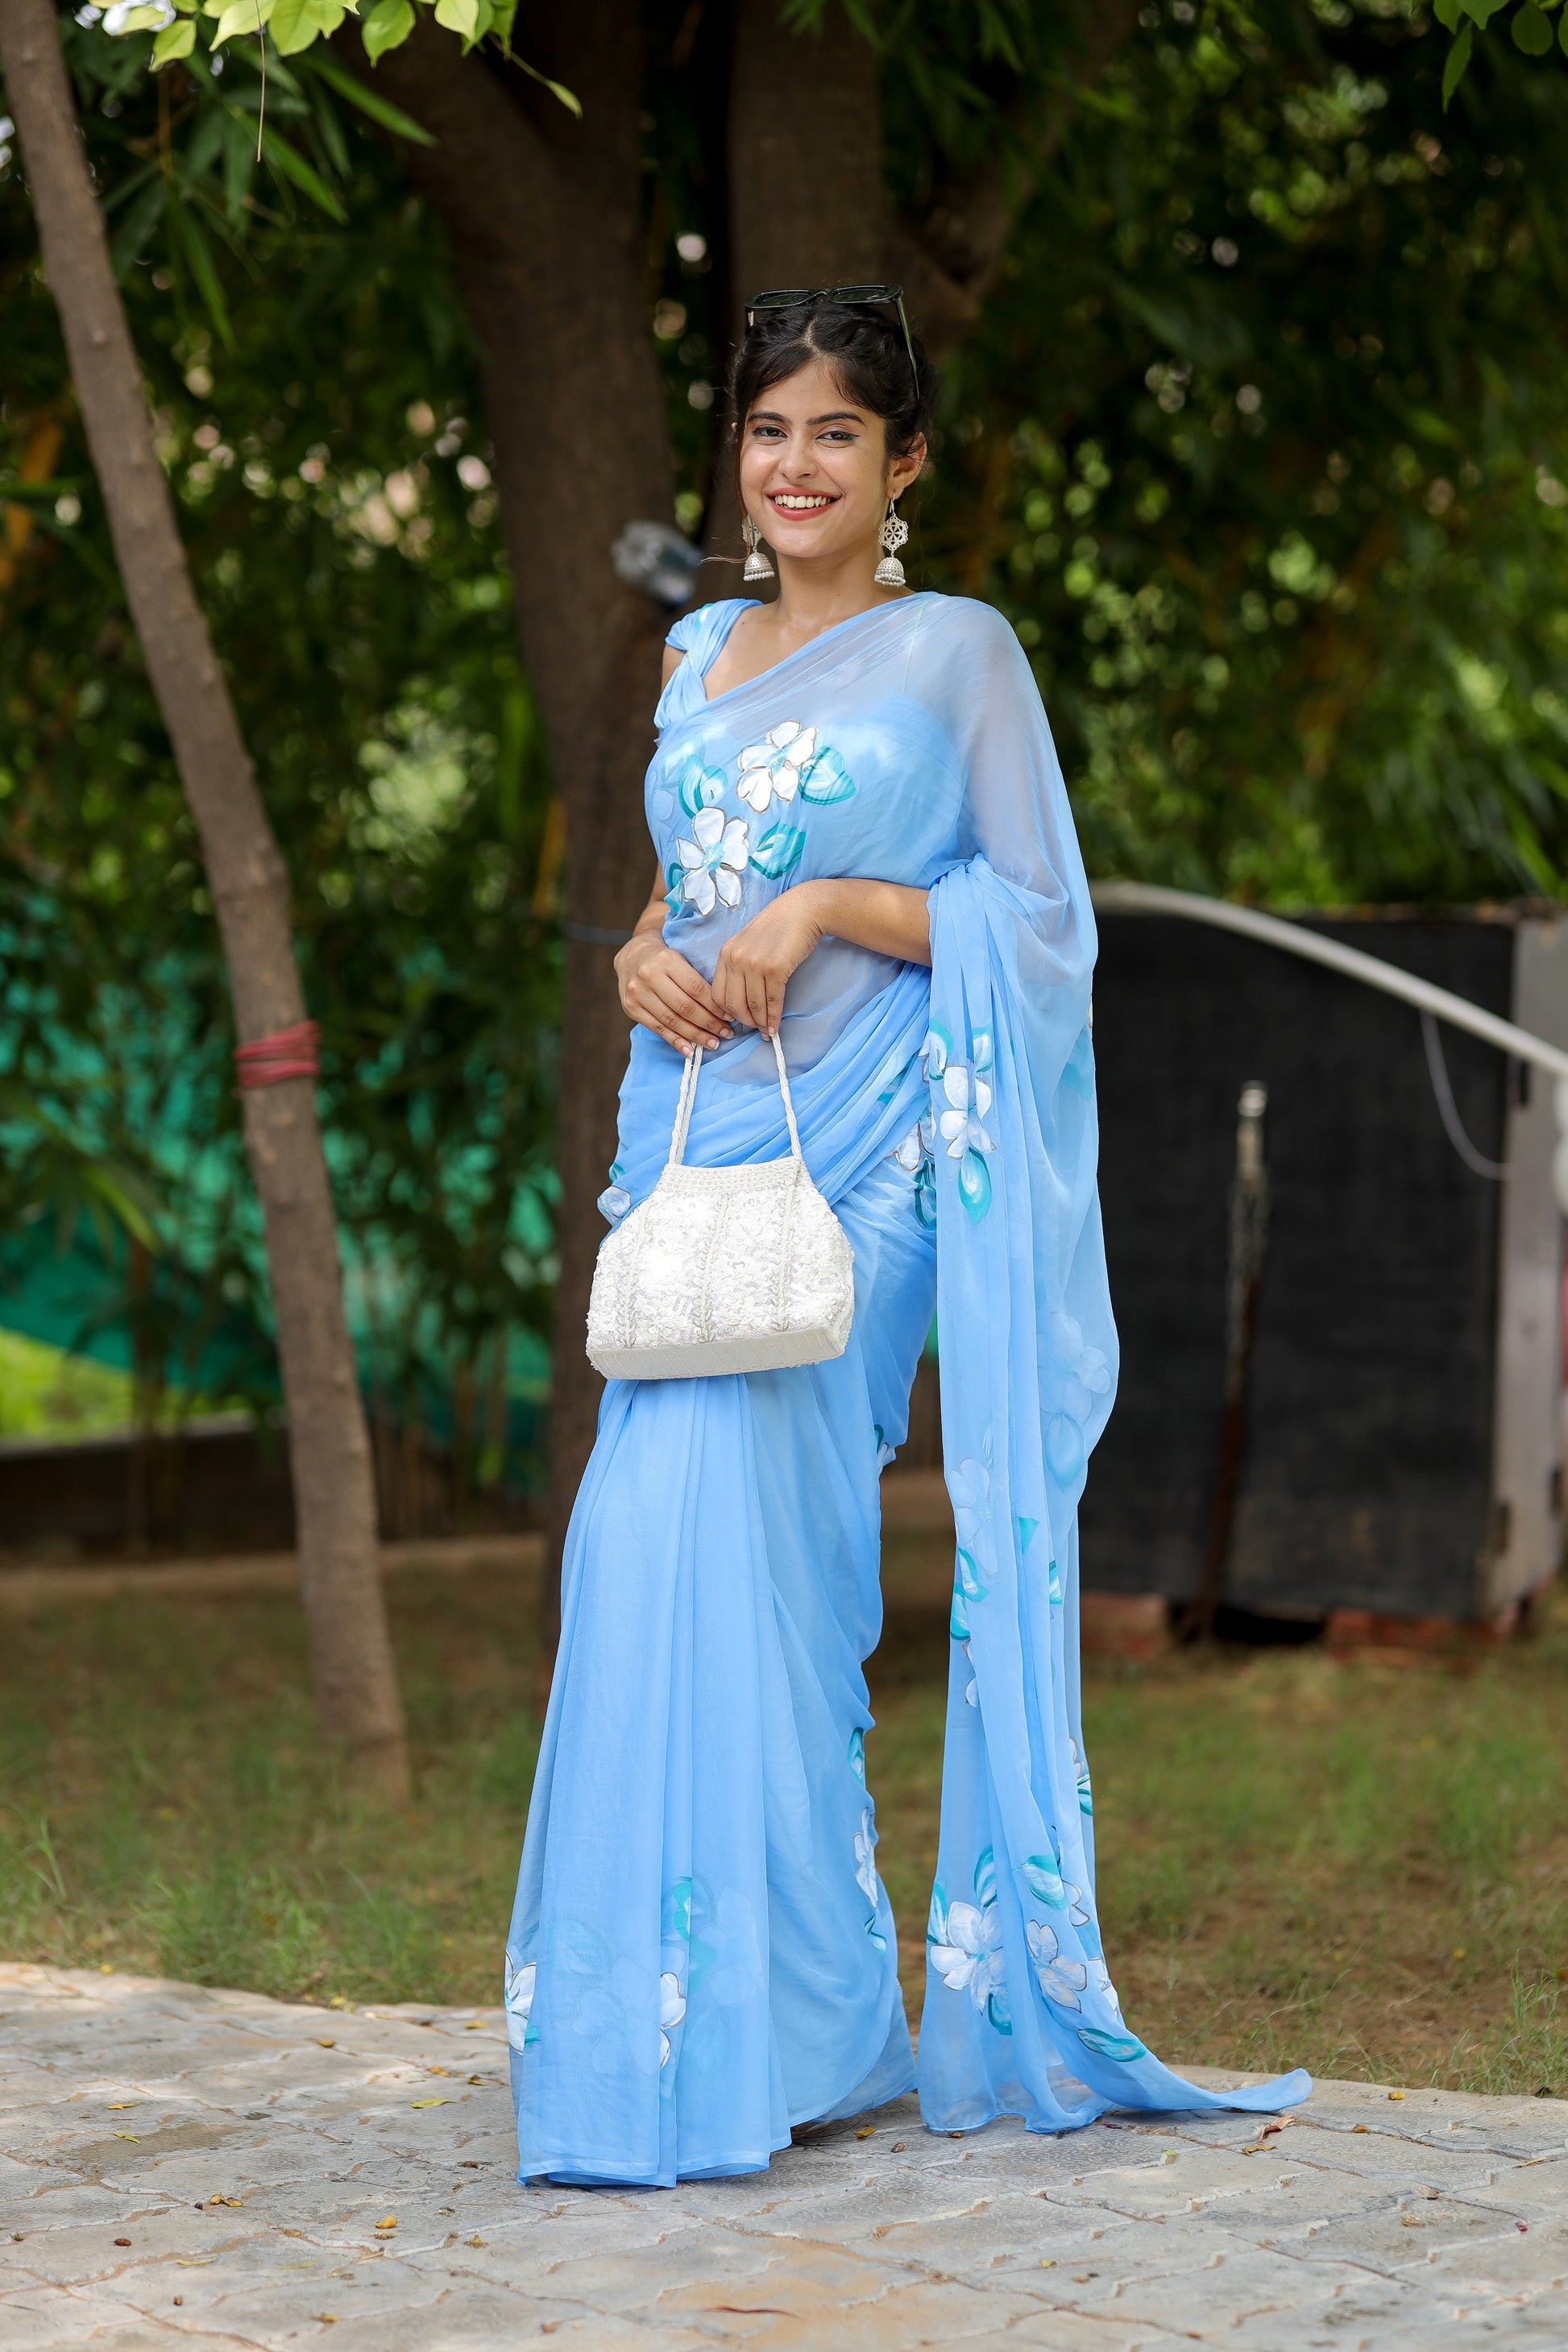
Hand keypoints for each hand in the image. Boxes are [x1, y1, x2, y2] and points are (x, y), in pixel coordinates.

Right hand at [615, 932, 731, 1053]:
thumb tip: (722, 1009)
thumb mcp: (681, 959)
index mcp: (667, 960)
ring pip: (672, 1021)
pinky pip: (657, 1029)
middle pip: (685, 1007)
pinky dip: (675, 1041)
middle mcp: (650, 976)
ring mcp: (638, 994)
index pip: (696, 988)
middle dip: (709, 1023)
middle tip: (725, 1033)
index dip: (714, 1006)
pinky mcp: (631, 1008)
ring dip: (695, 1035)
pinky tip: (690, 1050)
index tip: (729, 1017)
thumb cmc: (664, 960)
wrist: (632, 957)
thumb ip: (697, 980)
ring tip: (712, 1043)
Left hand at [712, 884, 823, 1037]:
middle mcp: (736, 959)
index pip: (717, 993)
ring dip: (761, 1023)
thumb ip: (739, 965)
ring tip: (767, 1032)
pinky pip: (772, 1001)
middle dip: (744, 1022)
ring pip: (753, 1005)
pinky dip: (774, 1018)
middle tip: (755, 1029)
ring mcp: (754, 964)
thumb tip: (740, 998)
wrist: (801, 911)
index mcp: (726, 953)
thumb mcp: (747, 943)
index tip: (737, 1020)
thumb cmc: (777, 928)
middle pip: (733, 1004)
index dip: (726, 1012)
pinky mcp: (775, 969)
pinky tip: (776, 1027)